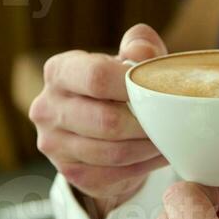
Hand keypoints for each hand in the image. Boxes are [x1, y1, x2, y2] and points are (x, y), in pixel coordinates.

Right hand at [30, 24, 171, 218]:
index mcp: (59, 71)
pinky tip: (158, 155)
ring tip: (170, 138)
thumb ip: (139, 45)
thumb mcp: (127, 58)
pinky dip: (144, 166)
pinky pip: (114, 174)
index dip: (134, 84)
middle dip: (146, 123)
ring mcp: (54, 144)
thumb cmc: (115, 87)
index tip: (158, 89)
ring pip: (114, 152)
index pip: (97, 76)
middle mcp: (47, 107)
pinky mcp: (70, 172)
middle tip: (172, 121)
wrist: (97, 128)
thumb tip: (143, 55)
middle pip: (107, 120)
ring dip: (149, 147)